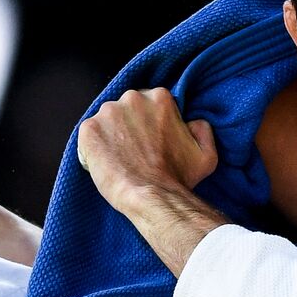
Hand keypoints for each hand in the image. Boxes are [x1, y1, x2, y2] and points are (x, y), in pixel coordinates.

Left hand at [77, 88, 217, 217]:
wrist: (153, 198)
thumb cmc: (179, 178)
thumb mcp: (206, 154)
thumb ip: (202, 129)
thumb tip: (192, 123)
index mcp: (160, 98)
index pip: (150, 102)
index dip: (151, 122)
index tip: (152, 139)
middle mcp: (132, 98)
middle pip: (127, 108)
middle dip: (130, 125)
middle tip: (136, 150)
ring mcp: (108, 112)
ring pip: (107, 120)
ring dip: (112, 135)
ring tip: (122, 159)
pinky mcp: (89, 129)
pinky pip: (89, 135)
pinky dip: (95, 148)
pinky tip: (108, 164)